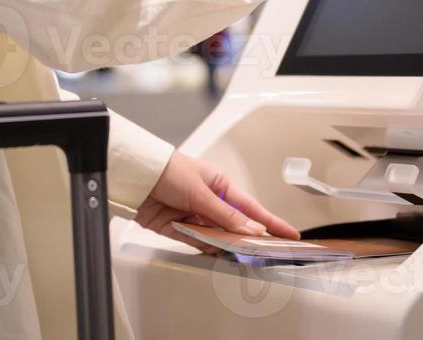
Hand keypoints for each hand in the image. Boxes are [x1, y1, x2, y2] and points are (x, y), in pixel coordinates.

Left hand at [134, 151, 297, 252]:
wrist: (134, 176)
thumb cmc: (166, 170)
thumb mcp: (200, 192)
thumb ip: (225, 214)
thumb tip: (250, 229)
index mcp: (219, 185)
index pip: (251, 207)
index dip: (271, 222)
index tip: (289, 234)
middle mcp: (208, 201)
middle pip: (235, 225)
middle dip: (245, 239)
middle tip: (261, 252)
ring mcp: (194, 215)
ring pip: (217, 236)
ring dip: (224, 244)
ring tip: (233, 252)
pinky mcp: (178, 228)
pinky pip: (198, 242)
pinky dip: (205, 248)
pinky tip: (213, 251)